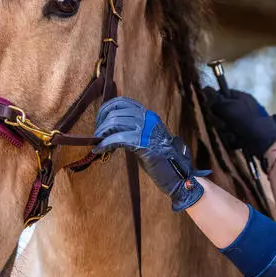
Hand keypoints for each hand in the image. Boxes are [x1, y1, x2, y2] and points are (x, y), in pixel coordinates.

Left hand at [94, 97, 208, 211]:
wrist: (178, 174)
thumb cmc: (161, 160)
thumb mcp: (146, 138)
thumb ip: (133, 130)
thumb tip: (111, 129)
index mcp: (148, 115)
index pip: (122, 102)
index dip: (106, 109)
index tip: (100, 122)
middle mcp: (148, 118)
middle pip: (115, 112)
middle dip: (101, 124)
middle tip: (97, 137)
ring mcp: (147, 130)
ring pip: (115, 123)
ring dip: (101, 134)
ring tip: (98, 144)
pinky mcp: (143, 143)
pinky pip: (118, 139)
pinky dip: (105, 144)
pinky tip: (100, 150)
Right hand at [202, 86, 275, 162]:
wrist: (266, 143)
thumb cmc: (247, 122)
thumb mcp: (229, 109)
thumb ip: (216, 101)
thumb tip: (205, 90)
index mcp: (242, 97)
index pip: (222, 93)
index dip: (214, 101)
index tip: (210, 109)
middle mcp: (244, 107)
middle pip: (223, 111)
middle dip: (220, 120)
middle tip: (224, 125)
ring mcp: (247, 121)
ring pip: (227, 125)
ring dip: (226, 132)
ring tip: (232, 135)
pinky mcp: (248, 134)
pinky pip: (234, 135)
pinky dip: (234, 140)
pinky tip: (237, 142)